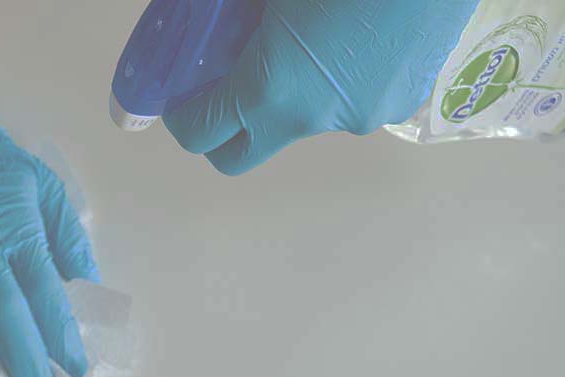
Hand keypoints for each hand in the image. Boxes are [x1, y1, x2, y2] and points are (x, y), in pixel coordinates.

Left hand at [163, 0, 479, 174]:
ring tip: (304, 42)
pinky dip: (335, 84)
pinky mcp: (400, 107)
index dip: (181, 118)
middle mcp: (312, 119)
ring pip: (299, 123)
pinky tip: (352, 39)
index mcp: (270, 89)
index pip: (199, 134)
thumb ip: (228, 10)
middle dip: (221, 134)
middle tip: (221, 93)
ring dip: (286, 98)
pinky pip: (347, 104)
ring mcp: (361, 118)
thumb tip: (205, 12)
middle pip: (240, 157)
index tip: (181, 98)